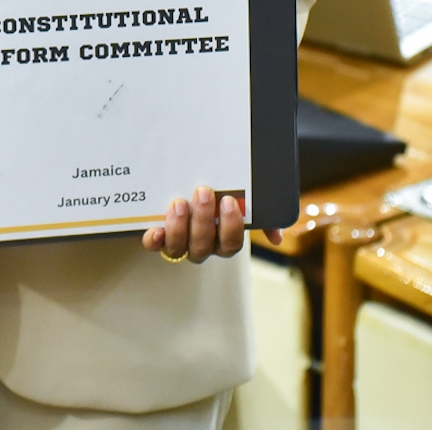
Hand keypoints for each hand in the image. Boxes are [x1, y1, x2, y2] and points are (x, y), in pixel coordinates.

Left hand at [142, 186, 279, 261]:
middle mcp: (202, 245)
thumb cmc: (220, 193)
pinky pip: (155, 246)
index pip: (231, 244)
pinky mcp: (157, 237)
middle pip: (204, 245)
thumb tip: (277, 236)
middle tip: (203, 193)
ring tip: (179, 203)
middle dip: (204, 220)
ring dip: (179, 228)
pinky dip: (155, 240)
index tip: (229, 201)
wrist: (186, 182)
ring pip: (179, 248)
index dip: (230, 226)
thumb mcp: (243, 199)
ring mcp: (179, 243)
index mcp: (223, 239)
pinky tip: (156, 228)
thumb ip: (262, 214)